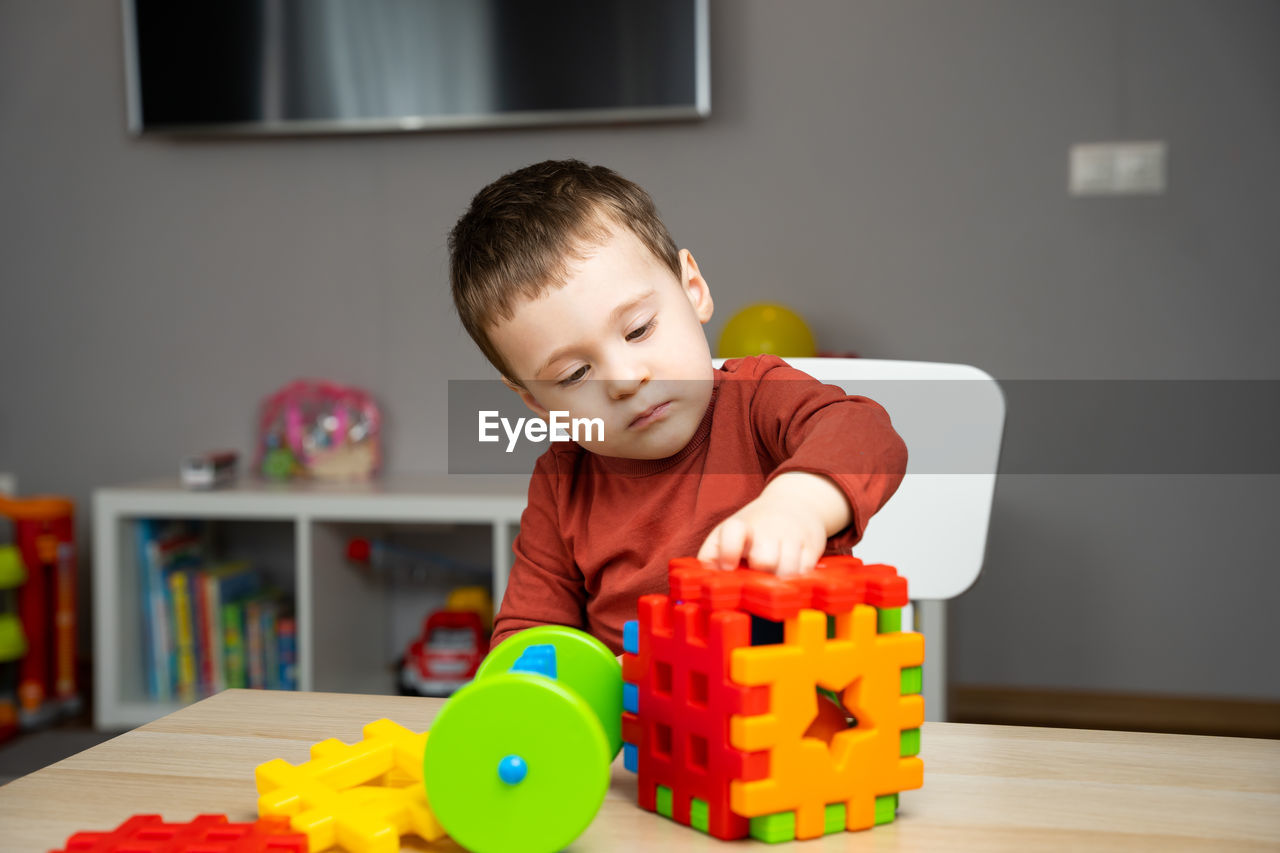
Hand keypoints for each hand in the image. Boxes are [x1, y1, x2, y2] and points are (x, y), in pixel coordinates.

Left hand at [696, 473, 850, 576]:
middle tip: (756, 575)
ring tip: (772, 577)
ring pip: (787, 570)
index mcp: (741, 525)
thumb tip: (703, 581)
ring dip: (778, 581)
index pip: (733, 532)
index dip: (729, 552)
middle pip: (765, 560)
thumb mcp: (727, 533)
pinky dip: (796, 580)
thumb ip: (711, 555)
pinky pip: (805, 572)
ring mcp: (792, 536)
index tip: (728, 567)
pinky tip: (789, 575)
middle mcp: (768, 528)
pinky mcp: (812, 546)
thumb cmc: (753, 528)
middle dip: (759, 573)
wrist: (795, 503)